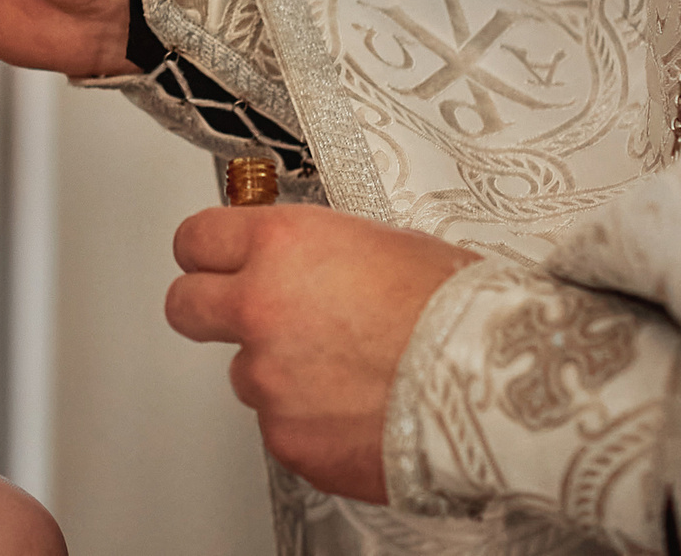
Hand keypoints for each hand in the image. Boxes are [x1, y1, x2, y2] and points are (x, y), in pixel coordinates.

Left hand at [164, 204, 473, 501]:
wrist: (494, 386)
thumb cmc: (459, 310)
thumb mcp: (383, 243)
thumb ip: (318, 252)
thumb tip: (301, 261)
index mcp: (282, 246)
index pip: (196, 239)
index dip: (207, 252)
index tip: (213, 260)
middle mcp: (260, 309)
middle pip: (185, 306)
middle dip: (208, 309)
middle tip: (245, 314)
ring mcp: (269, 380)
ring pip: (246, 374)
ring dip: (280, 374)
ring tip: (349, 373)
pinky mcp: (289, 440)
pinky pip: (283, 427)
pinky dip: (313, 423)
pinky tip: (361, 410)